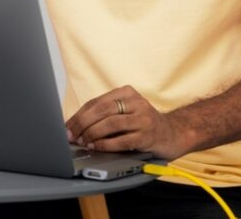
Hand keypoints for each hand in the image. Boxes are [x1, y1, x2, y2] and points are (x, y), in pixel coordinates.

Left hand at [65, 85, 189, 160]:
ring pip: (111, 124)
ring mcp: (143, 119)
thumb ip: (105, 114)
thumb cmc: (142, 123)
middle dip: (82, 123)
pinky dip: (106, 144)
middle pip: (102, 110)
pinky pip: (122, 140)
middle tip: (71, 135)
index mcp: (126, 92)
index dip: (79, 115)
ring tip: (83, 141)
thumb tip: (76, 126)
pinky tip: (97, 147)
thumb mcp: (125, 111)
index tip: (67, 126)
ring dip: (93, 134)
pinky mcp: (148, 136)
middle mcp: (136, 102)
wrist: (174, 133)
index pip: (96, 102)